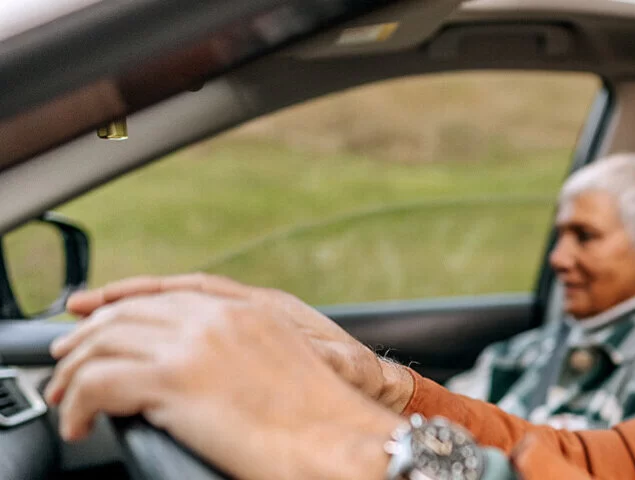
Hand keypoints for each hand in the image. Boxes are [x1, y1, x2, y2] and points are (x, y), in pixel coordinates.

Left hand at [45, 290, 402, 478]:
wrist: (343, 438)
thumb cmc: (329, 419)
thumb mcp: (291, 363)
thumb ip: (248, 349)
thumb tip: (210, 366)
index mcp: (253, 309)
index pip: (171, 290)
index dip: (125, 298)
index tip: (94, 310)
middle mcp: (221, 318)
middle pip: (131, 310)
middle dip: (90, 332)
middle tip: (65, 358)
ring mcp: (196, 345)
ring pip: (106, 341)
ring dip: (76, 370)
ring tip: (66, 396)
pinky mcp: (175, 380)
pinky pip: (100, 382)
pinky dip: (78, 403)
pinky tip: (81, 421)